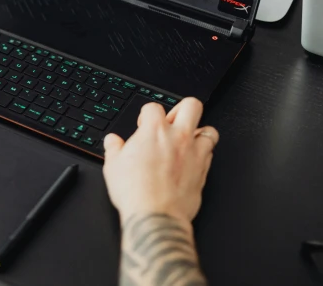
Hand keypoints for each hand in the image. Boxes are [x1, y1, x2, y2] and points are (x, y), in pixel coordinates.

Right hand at [102, 98, 218, 222]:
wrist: (156, 216)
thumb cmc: (135, 191)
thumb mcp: (113, 166)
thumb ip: (114, 148)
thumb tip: (112, 141)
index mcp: (154, 130)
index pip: (154, 107)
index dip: (146, 115)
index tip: (143, 124)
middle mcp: (178, 137)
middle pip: (191, 105)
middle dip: (182, 109)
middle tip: (172, 121)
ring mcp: (194, 153)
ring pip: (209, 130)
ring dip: (198, 132)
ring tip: (187, 140)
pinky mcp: (203, 171)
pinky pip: (210, 154)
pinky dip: (202, 154)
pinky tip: (191, 161)